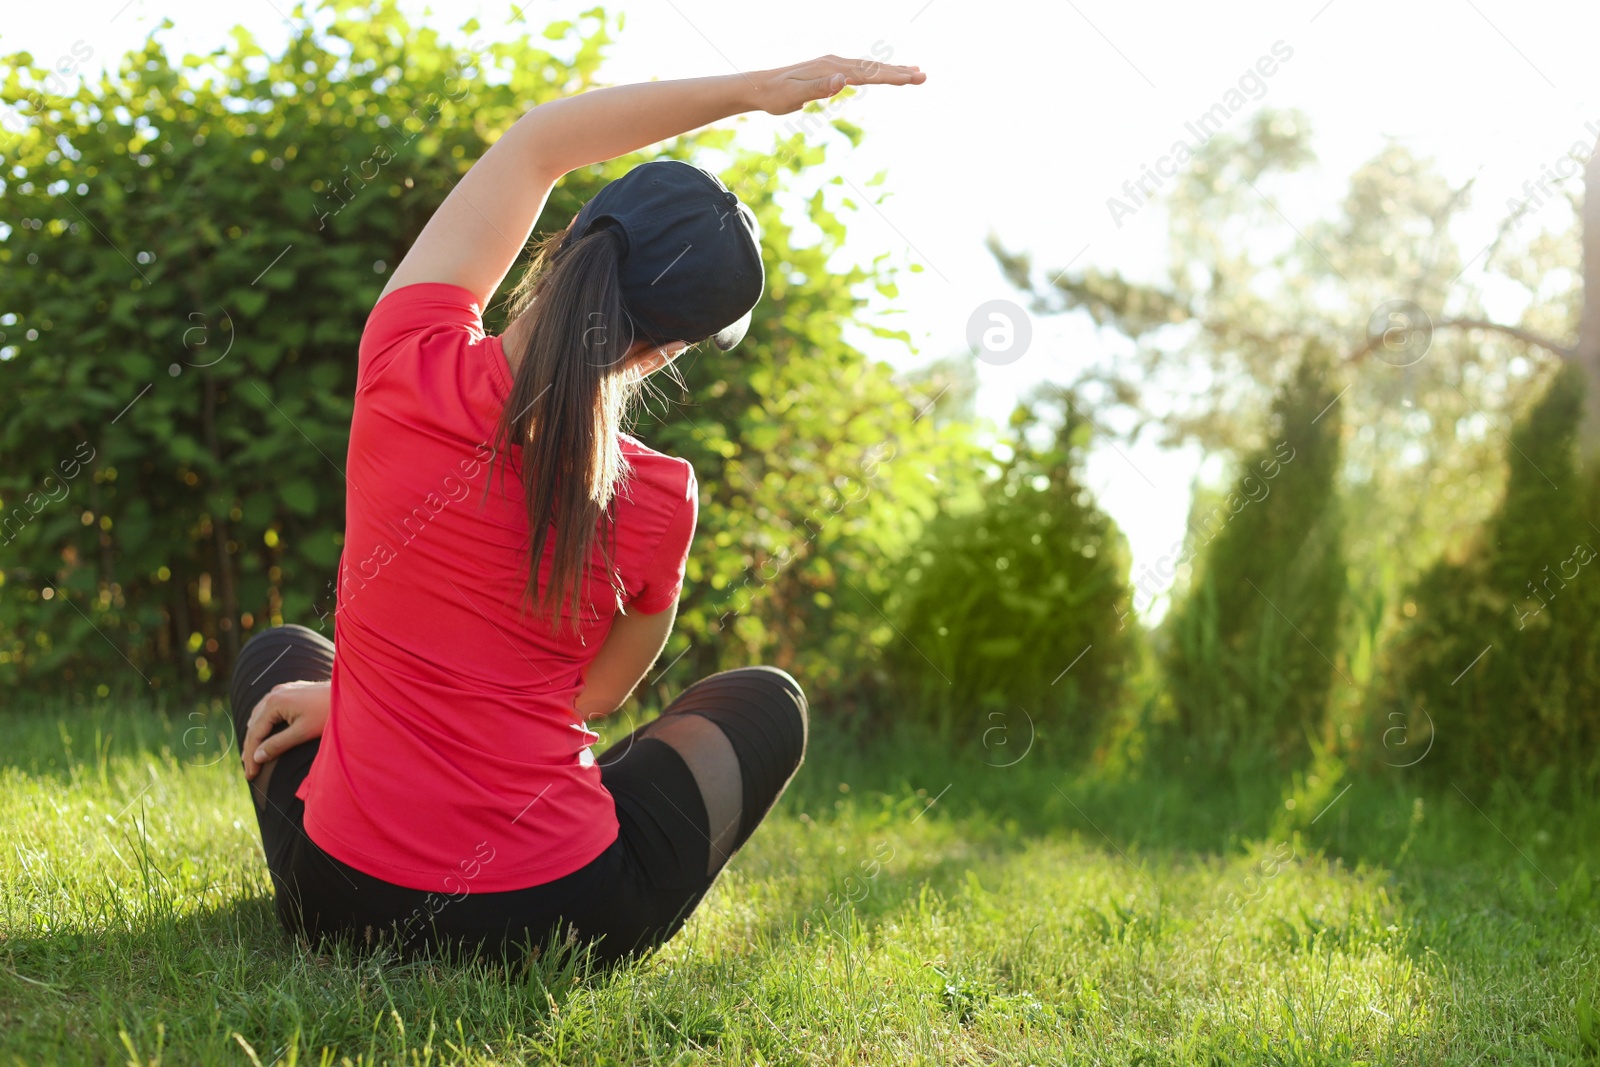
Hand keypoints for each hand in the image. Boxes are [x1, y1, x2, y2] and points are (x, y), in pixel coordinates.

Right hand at [241, 680, 330, 779]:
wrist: (350, 693)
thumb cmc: (328, 712)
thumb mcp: (303, 732)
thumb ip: (278, 744)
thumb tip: (257, 757)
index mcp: (274, 702)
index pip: (255, 733)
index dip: (251, 756)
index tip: (251, 775)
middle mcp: (274, 694)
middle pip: (254, 725)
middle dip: (251, 749)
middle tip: (250, 771)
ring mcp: (281, 690)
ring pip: (259, 716)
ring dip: (256, 736)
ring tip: (252, 757)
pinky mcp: (289, 691)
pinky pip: (269, 710)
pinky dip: (264, 724)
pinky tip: (264, 734)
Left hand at [748, 54, 924, 116]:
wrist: (759, 87)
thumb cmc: (775, 96)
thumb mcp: (794, 96)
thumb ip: (819, 89)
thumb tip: (843, 81)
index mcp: (831, 69)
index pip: (868, 74)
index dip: (892, 77)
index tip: (913, 79)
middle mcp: (835, 62)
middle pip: (873, 68)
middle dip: (899, 73)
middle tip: (924, 76)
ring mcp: (833, 65)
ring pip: (869, 67)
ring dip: (892, 71)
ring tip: (914, 72)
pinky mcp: (830, 70)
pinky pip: (860, 71)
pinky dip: (877, 72)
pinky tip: (884, 74)